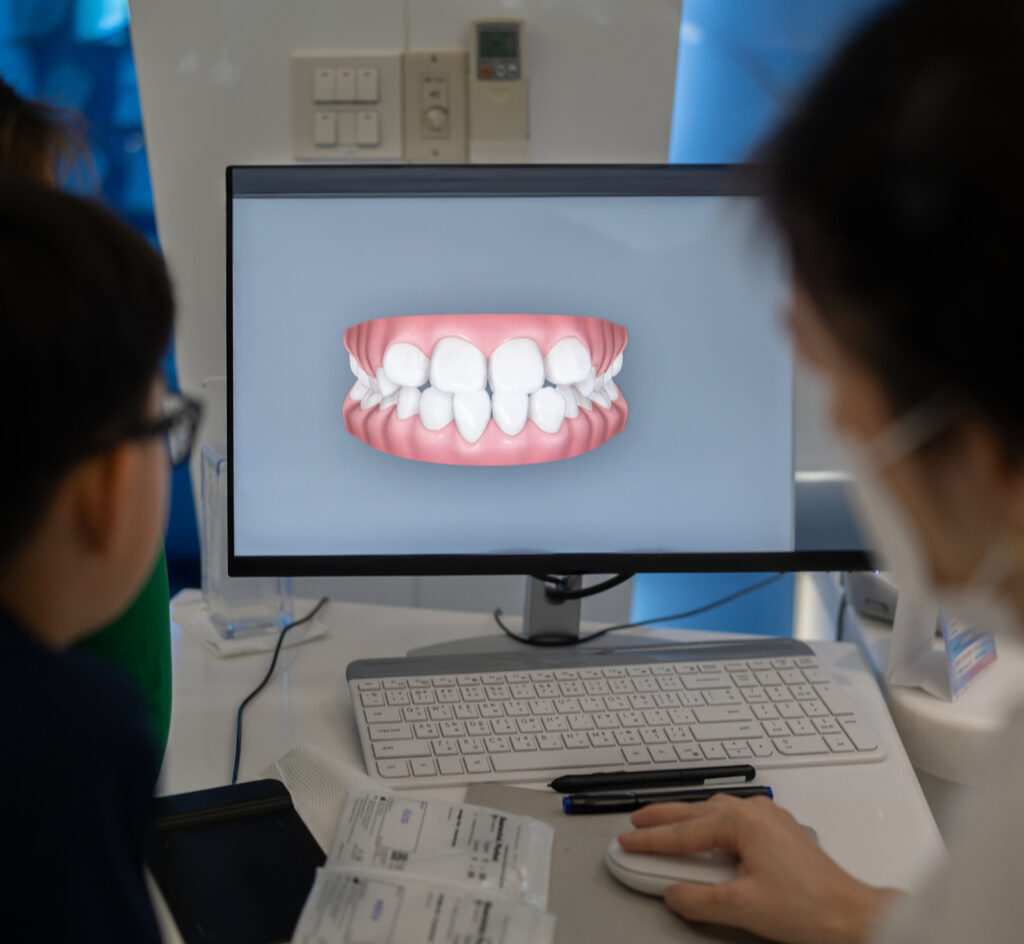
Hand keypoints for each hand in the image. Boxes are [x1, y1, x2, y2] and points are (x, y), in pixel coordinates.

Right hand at [618, 795, 897, 943]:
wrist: (854, 917)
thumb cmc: (810, 908)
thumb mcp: (741, 907)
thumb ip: (698, 899)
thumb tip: (674, 892)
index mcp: (742, 823)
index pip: (683, 833)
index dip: (650, 840)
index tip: (627, 843)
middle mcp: (755, 813)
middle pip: (695, 812)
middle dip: (662, 818)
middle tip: (635, 824)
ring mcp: (770, 821)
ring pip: (714, 812)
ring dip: (685, 818)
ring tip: (663, 826)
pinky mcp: (780, 834)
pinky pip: (734, 820)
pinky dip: (709, 824)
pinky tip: (706, 836)